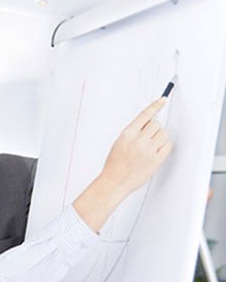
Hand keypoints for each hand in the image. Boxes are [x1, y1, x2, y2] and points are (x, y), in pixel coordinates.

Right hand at [74, 98, 171, 231]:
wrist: (114, 181)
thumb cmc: (115, 164)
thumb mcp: (119, 143)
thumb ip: (133, 133)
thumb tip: (148, 124)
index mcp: (127, 134)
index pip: (144, 115)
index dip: (155, 106)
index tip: (163, 99)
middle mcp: (138, 140)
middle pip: (156, 124)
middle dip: (154, 129)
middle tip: (149, 139)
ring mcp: (148, 150)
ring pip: (163, 134)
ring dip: (160, 138)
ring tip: (151, 147)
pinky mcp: (156, 160)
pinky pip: (168, 146)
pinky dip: (164, 147)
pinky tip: (156, 152)